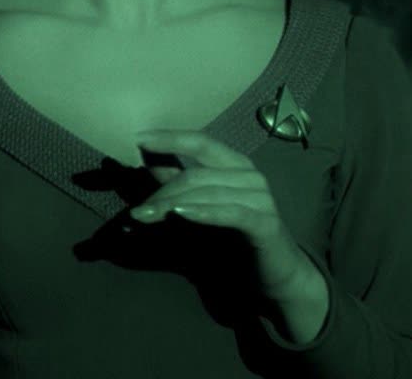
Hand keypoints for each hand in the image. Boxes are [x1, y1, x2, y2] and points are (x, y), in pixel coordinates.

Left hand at [130, 130, 314, 302]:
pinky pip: (231, 213)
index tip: (139, 138)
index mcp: (235, 165)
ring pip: (208, 194)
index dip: (171, 138)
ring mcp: (261, 198)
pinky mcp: (265, 223)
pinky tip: (181, 214)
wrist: (275, 274)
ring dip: (172, 206)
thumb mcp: (200, 208)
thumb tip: (146, 162)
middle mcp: (250, 176)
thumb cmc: (236, 238)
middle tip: (136, 211)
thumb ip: (177, 186)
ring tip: (145, 217)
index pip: (202, 142)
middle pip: (197, 175)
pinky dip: (204, 212)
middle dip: (162, 192)